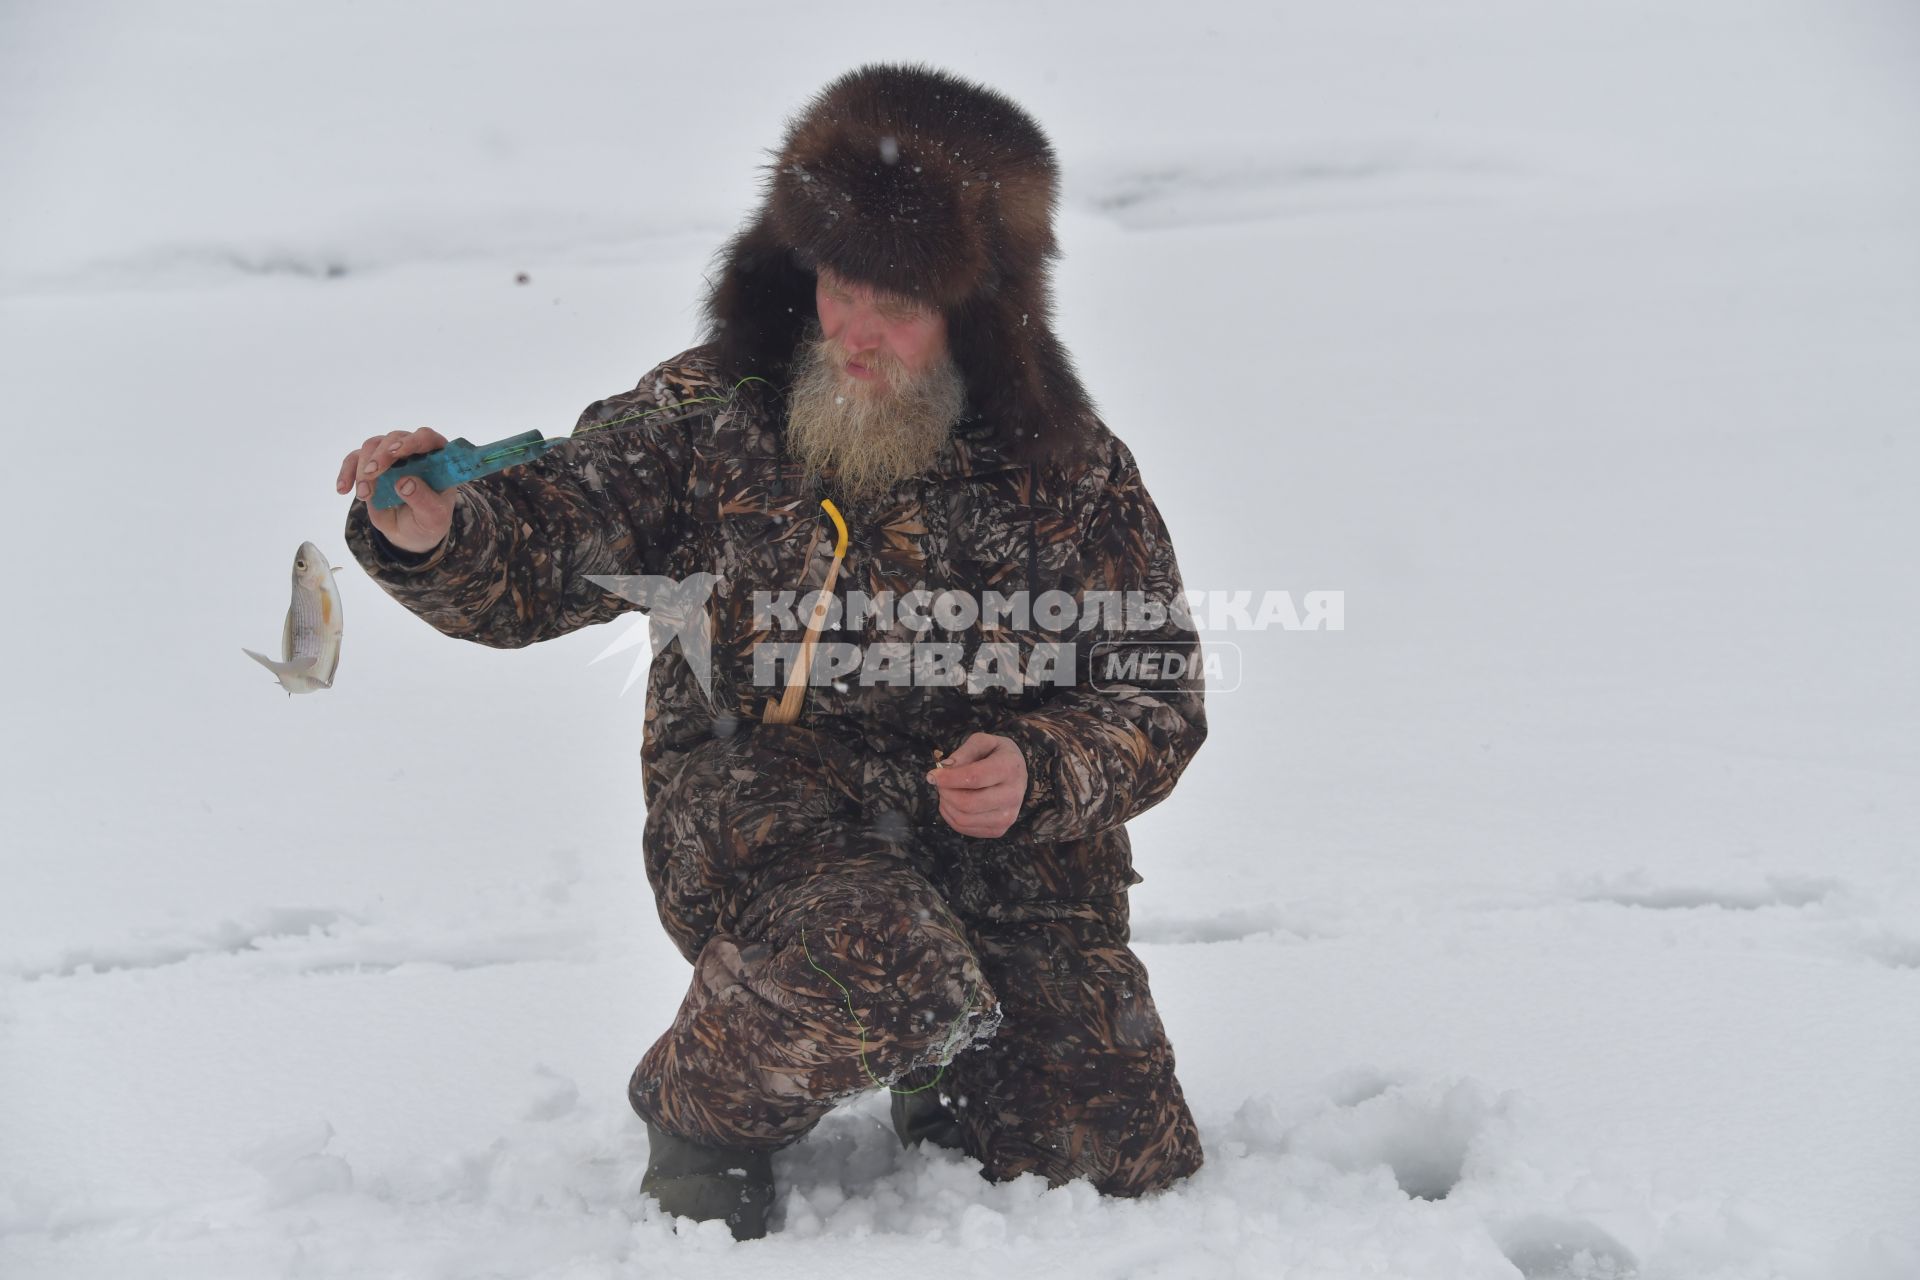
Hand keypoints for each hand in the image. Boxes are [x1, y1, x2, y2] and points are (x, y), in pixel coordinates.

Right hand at [337, 428, 456, 552]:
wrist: (410, 532)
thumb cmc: (428, 520)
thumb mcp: (434, 517)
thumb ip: (424, 500)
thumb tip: (404, 483)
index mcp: (436, 457)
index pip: (426, 438)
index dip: (411, 441)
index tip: (396, 452)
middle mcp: (413, 450)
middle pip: (395, 438)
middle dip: (381, 455)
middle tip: (372, 473)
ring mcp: (390, 455)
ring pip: (372, 446)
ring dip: (364, 469)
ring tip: (364, 495)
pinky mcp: (370, 464)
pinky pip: (354, 459)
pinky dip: (347, 472)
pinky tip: (343, 489)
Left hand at [927, 732, 1027, 838]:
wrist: (1017, 774)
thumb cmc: (997, 755)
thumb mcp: (984, 742)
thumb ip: (965, 751)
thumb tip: (945, 767)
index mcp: (1009, 768)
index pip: (974, 778)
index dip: (948, 778)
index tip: (932, 775)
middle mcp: (1013, 795)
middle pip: (967, 803)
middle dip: (946, 793)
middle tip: (940, 783)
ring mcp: (1007, 816)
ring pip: (963, 819)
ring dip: (946, 805)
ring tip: (946, 791)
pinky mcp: (999, 830)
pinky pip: (965, 829)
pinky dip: (951, 816)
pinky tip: (952, 803)